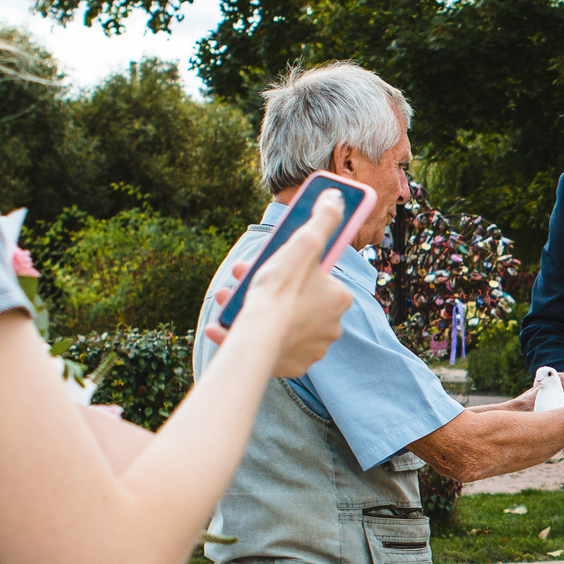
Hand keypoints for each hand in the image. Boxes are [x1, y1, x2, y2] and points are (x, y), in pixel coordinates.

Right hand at [201, 213, 349, 375]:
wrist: (258, 340)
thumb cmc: (279, 292)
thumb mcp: (302, 245)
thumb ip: (321, 220)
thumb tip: (336, 197)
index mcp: (339, 298)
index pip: (316, 274)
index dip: (289, 264)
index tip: (268, 261)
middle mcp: (332, 325)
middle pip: (296, 297)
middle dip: (267, 284)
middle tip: (241, 276)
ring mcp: (313, 348)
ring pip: (280, 321)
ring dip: (253, 307)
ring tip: (228, 299)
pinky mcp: (292, 365)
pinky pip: (270, 345)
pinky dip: (249, 334)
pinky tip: (224, 327)